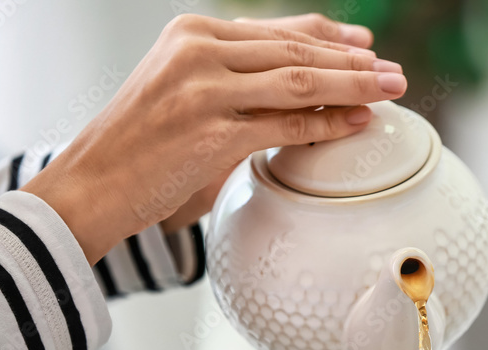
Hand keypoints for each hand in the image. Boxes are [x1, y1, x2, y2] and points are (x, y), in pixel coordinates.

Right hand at [23, 13, 406, 262]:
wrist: (92, 182)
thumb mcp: (184, 90)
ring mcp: (204, 90)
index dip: (330, 36)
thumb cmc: (142, 144)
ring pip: (298, 81)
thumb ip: (235, 79)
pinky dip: (327, 124)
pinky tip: (357, 122)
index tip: (366, 47)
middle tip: (394, 72)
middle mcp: (199, 51)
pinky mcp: (211, 133)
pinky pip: (286, 125)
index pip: (279, 29)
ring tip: (391, 90)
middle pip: (296, 51)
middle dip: (354, 62)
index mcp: (193, 33)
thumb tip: (302, 85)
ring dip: (353, 86)